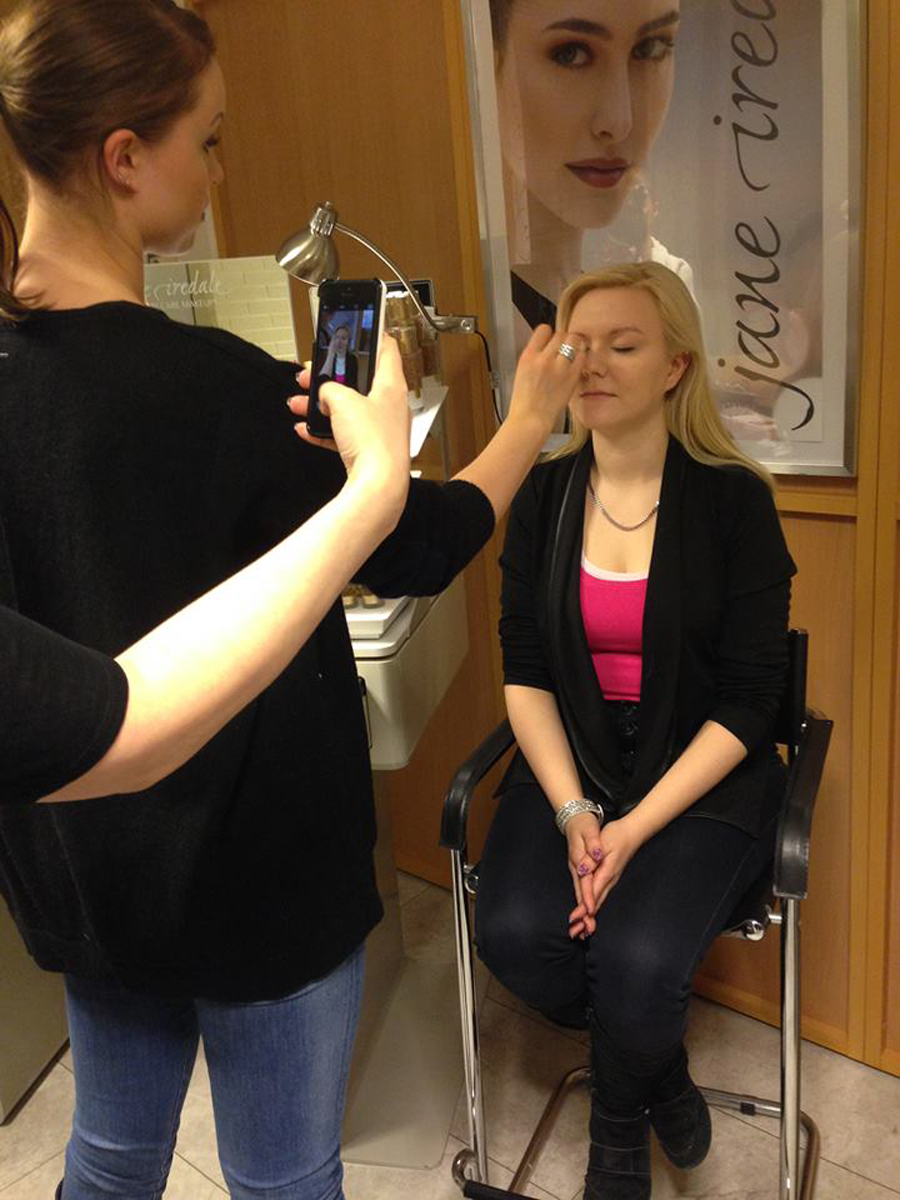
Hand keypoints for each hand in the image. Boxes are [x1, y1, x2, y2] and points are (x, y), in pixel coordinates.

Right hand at [288, 336, 409, 519]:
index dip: (373, 334)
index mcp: (391, 385)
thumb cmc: (373, 442)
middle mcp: (388, 404)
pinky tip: (304, 429)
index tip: (360, 326)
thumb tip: (325, 393)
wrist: (377, 486)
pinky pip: (342, 433)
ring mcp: (379, 427)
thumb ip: (330, 389)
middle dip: (330, 376)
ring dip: (319, 404)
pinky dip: (323, 430)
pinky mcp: (368, 448)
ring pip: (346, 407)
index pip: (387, 348)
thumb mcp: (343, 401)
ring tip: (297, 402)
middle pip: (358, 380)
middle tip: (310, 373)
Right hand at [507, 324, 585, 435]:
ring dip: (575, 345)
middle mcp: (543, 359)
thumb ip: (535, 358)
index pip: (543, 330)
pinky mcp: (571, 377)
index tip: (551, 341)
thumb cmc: (525, 401)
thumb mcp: (522, 373)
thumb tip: (547, 347)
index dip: (549, 335)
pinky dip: (581, 356)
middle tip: (565, 349)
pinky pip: (582, 356)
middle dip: (564, 340)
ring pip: (574, 341)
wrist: (530, 420)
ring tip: (573, 355)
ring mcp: (559, 367)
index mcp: (528, 356)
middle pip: (561, 334)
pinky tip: (577, 364)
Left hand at [567, 817, 642, 938]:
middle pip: (596, 902)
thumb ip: (592, 858)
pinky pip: (600, 896)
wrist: (632, 833)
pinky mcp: (610, 879)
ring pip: (598, 902)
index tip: (576, 918)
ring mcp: (611, 881)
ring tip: (581, 931)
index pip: (593, 891)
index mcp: (606, 871)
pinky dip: (593, 908)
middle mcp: (609, 879)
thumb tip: (583, 870)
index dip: (584, 905)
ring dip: (589, 917)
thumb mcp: (603, 842)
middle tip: (575, 933)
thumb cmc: (616, 836)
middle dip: (585, 918)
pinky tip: (589, 916)